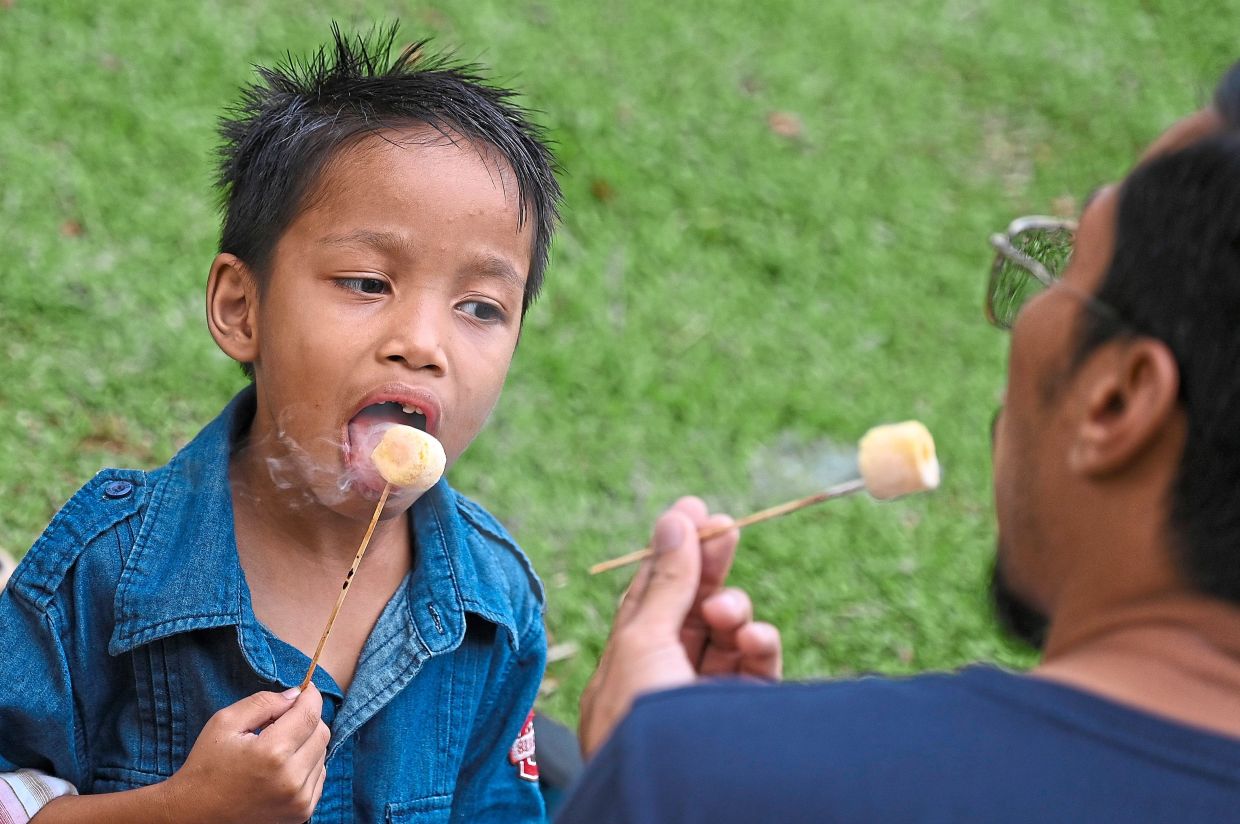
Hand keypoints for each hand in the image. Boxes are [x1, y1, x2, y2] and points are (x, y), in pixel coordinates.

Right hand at [163, 685, 329, 823]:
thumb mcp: (225, 723)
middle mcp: (291, 779)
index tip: (306, 690)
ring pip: (322, 754)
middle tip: (283, 720)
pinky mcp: (302, 813)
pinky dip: (306, 765)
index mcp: (272, 753)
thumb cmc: (207, 766)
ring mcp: (299, 800)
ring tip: (276, 748)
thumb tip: (296, 694)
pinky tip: (282, 767)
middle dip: (307, 719)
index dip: (311, 697)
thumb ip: (264, 702)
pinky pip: (318, 776)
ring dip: (306, 743)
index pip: (310, 714)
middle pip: (321, 733)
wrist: (195, 816)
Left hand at [578, 497, 781, 756]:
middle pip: (690, 606)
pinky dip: (759, 643)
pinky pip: (756, 665)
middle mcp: (664, 676)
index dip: (671, 549)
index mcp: (625, 661)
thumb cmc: (641, 719)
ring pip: (726, 633)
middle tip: (728, 525)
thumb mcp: (644, 639)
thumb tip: (675, 517)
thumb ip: (667, 580)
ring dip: (730, 609)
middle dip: (709, 566)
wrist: (675, 798)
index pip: (650, 594)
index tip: (694, 508)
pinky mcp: (744, 713)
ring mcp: (706, 695)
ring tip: (725, 611)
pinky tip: (754, 636)